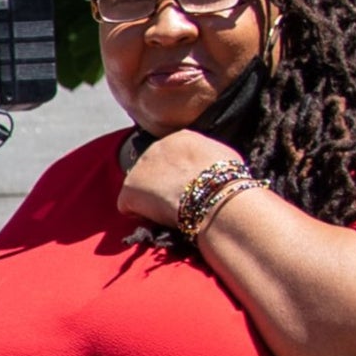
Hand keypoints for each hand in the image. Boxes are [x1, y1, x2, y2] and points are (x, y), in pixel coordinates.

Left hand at [117, 128, 243, 233]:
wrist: (215, 195)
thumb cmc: (227, 182)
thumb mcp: (223, 158)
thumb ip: (206, 159)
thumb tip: (207, 167)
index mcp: (180, 138)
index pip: (170, 157)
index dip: (177, 176)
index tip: (188, 188)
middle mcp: (156, 147)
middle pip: (152, 171)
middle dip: (161, 186)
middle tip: (178, 202)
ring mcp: (139, 167)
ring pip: (140, 188)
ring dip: (151, 201)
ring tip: (171, 210)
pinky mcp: (129, 189)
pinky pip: (128, 206)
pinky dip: (140, 215)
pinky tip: (159, 218)